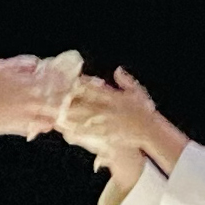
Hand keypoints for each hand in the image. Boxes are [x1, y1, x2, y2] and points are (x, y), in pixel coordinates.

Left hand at [63, 66, 189, 178]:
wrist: (150, 130)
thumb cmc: (143, 111)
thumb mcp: (137, 91)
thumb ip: (126, 81)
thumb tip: (118, 70)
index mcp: (113, 96)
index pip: (93, 88)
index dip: (78, 85)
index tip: (67, 83)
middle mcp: (107, 108)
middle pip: (83, 103)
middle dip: (68, 102)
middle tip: (54, 100)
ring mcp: (106, 122)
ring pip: (82, 119)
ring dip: (68, 117)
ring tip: (55, 115)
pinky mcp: (106, 134)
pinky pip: (88, 134)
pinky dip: (76, 132)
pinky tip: (66, 131)